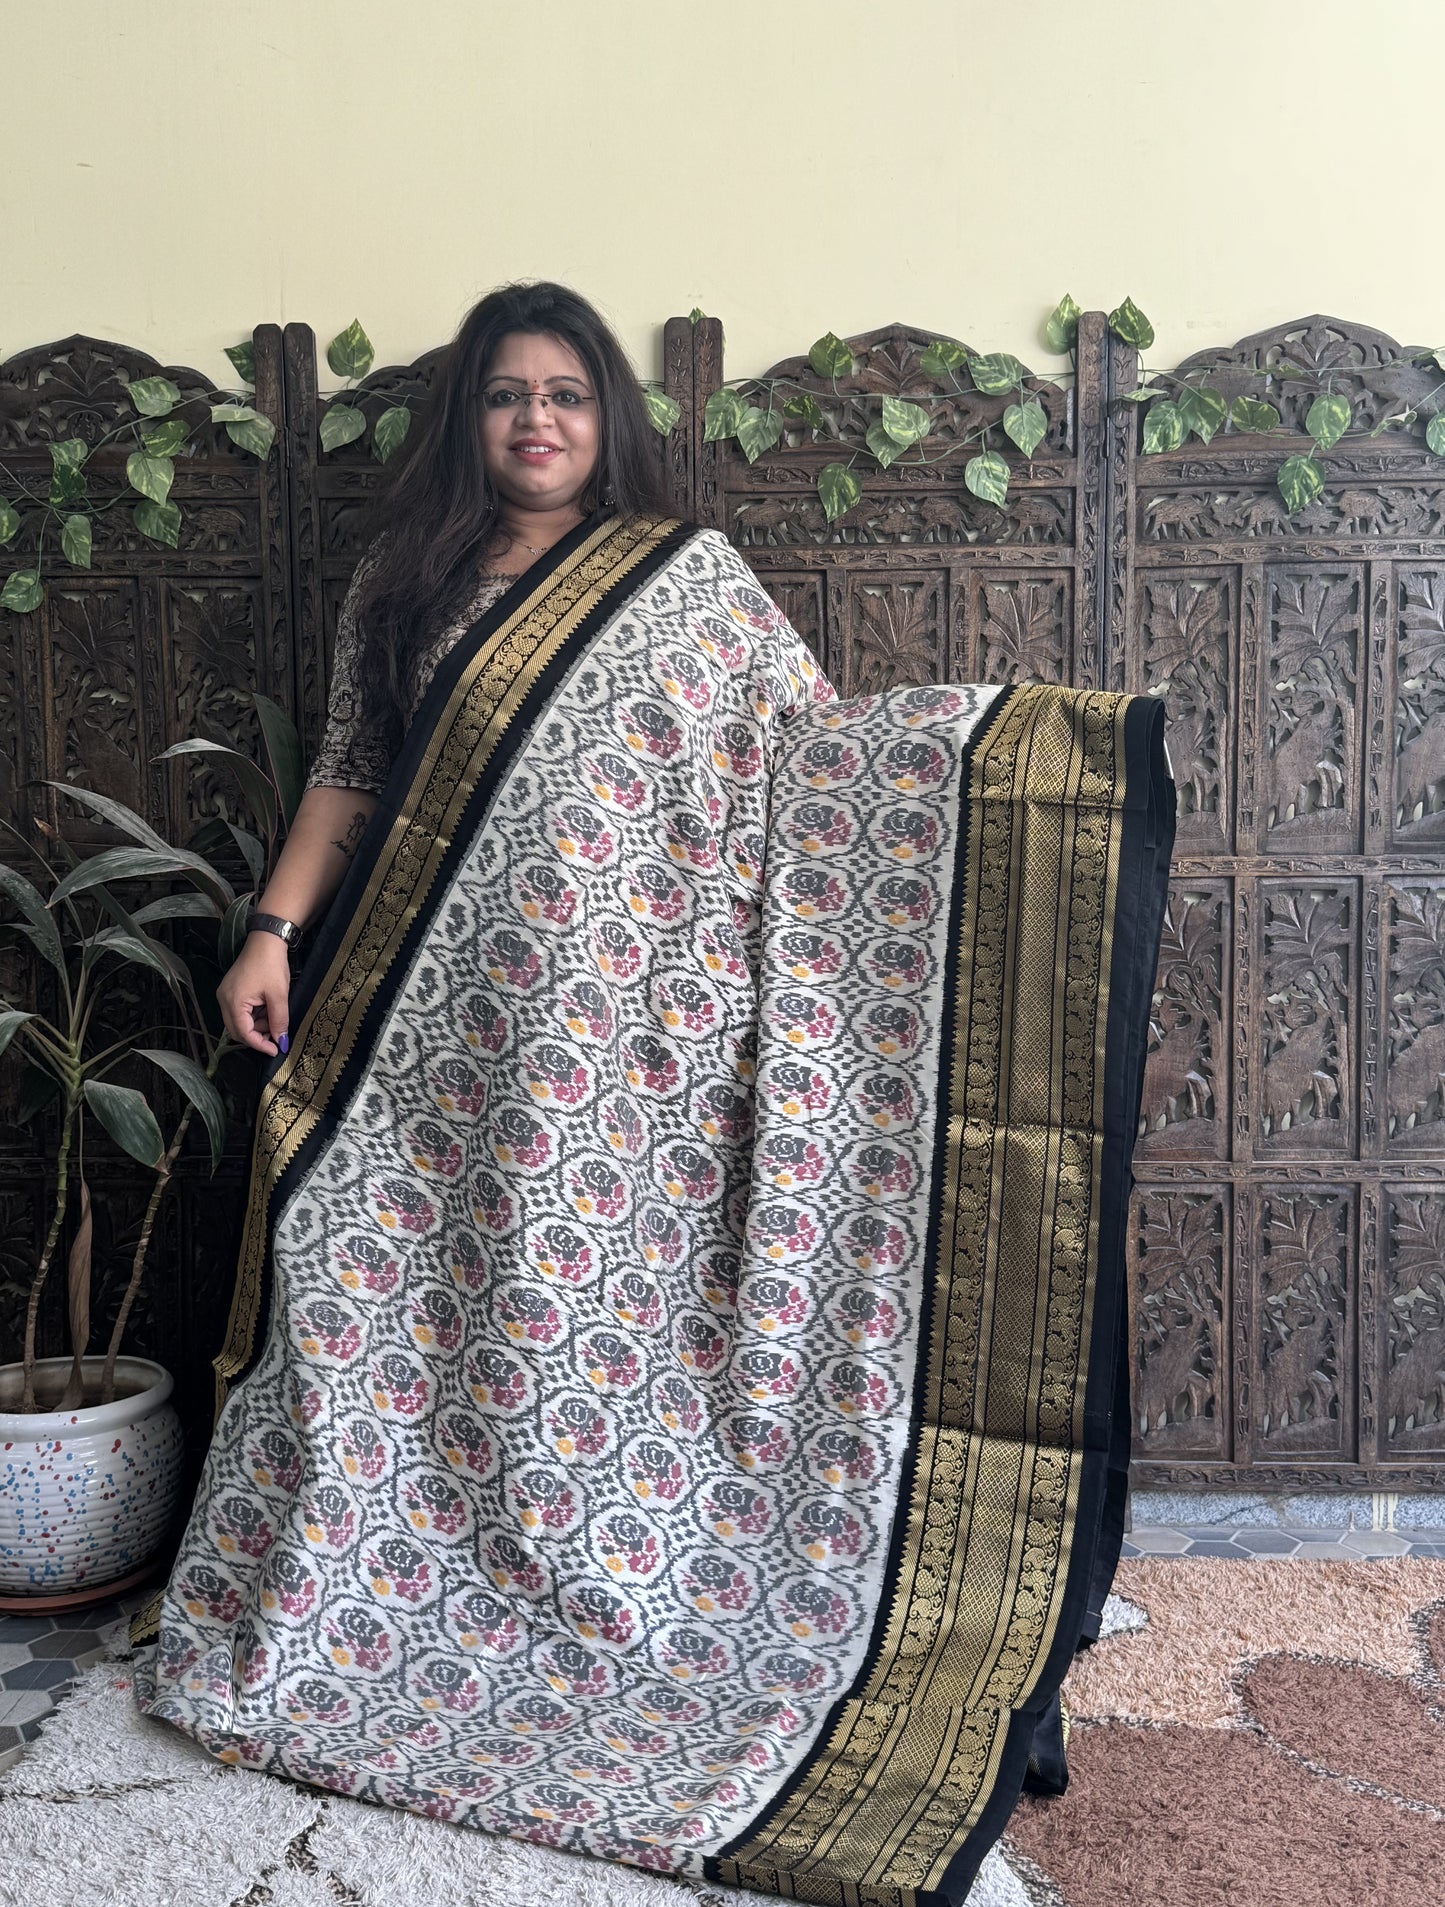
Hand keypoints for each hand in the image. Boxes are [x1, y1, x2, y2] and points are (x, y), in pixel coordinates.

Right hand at [217, 933, 293, 1056]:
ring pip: (238, 1022)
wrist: (266, 941)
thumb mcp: (279, 995)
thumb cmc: (271, 965)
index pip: (243, 1033)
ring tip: (273, 1016)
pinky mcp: (230, 991)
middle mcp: (223, 1000)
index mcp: (233, 1002)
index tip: (275, 1049)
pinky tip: (266, 1008)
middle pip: (237, 1030)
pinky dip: (253, 1015)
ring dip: (256, 1025)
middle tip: (275, 1036)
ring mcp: (225, 995)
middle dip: (257, 1036)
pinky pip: (239, 1011)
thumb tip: (280, 1042)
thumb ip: (279, 1021)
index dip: (259, 1044)